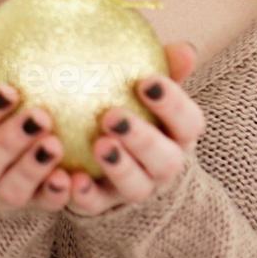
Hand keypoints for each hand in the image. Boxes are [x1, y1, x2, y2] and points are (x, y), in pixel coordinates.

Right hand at [0, 48, 72, 214]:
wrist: (11, 121)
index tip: (9, 90)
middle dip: (8, 142)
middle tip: (39, 116)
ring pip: (9, 194)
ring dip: (32, 170)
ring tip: (55, 144)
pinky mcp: (30, 206)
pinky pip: (43, 206)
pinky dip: (57, 194)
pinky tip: (73, 176)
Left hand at [65, 41, 204, 217]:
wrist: (119, 168)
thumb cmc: (136, 112)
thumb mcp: (149, 93)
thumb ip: (165, 69)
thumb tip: (184, 49)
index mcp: (178, 136)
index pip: (188, 122)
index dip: (172, 104)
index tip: (146, 81)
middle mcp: (163, 167)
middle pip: (164, 161)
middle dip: (142, 139)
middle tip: (112, 116)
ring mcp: (136, 190)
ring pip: (135, 187)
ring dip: (118, 168)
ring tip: (98, 145)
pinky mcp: (104, 208)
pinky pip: (95, 207)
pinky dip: (84, 195)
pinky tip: (68, 178)